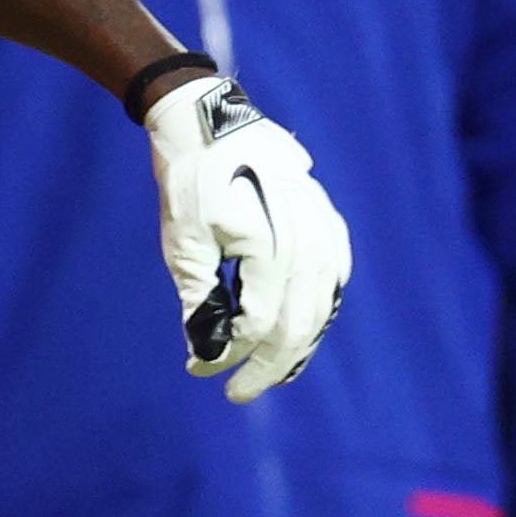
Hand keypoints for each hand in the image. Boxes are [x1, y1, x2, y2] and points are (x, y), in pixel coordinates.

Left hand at [146, 77, 352, 400]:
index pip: (258, 324)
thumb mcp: (184, 242)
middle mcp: (311, 244)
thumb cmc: (193, 180)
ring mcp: (326, 234)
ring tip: (268, 374)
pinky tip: (295, 335)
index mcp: (274, 247)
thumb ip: (200, 298)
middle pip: (298, 325)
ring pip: (320, 309)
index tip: (197, 370)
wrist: (214, 122)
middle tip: (237, 394)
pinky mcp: (329, 227)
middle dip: (267, 366)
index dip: (230, 356)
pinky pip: (331, 285)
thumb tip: (207, 351)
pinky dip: (313, 316)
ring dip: (296, 348)